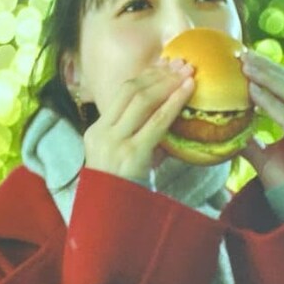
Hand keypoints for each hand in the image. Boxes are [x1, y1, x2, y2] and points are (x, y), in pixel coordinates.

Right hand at [83, 58, 194, 181]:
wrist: (110, 220)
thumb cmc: (123, 193)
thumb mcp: (123, 161)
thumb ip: (136, 138)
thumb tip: (165, 116)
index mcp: (95, 131)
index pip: (122, 93)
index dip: (147, 75)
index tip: (167, 64)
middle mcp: (101, 134)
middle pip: (130, 91)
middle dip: (158, 74)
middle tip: (181, 63)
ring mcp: (114, 144)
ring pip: (141, 100)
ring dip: (167, 83)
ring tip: (187, 73)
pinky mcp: (131, 155)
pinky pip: (156, 123)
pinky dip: (174, 103)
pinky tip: (188, 91)